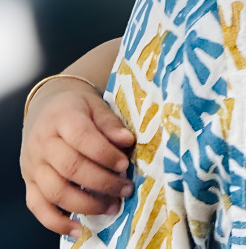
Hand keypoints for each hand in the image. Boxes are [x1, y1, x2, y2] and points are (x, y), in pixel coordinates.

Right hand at [20, 78, 134, 237]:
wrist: (47, 110)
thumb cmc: (77, 109)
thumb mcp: (95, 105)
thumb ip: (110, 123)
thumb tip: (127, 140)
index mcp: (62, 118)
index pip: (82, 137)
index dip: (105, 153)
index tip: (125, 164)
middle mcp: (43, 143)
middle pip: (71, 167)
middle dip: (102, 182)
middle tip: (125, 189)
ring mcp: (33, 166)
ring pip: (56, 191)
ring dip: (86, 204)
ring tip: (112, 206)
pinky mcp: (29, 183)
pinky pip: (38, 208)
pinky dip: (57, 223)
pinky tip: (78, 228)